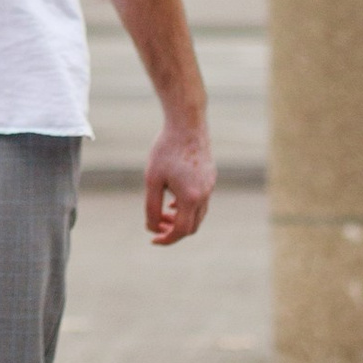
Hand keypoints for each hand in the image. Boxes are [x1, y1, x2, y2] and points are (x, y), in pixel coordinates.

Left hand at [144, 121, 214, 247]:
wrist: (187, 123)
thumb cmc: (166, 149)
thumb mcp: (152, 179)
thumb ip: (151, 206)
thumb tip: (151, 227)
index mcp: (191, 198)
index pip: (181, 231)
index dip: (166, 239)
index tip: (153, 239)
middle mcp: (205, 194)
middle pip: (192, 227)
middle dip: (174, 231)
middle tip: (156, 227)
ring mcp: (210, 186)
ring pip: (198, 214)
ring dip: (181, 219)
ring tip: (164, 214)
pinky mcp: (210, 177)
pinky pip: (201, 201)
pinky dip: (188, 207)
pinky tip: (173, 200)